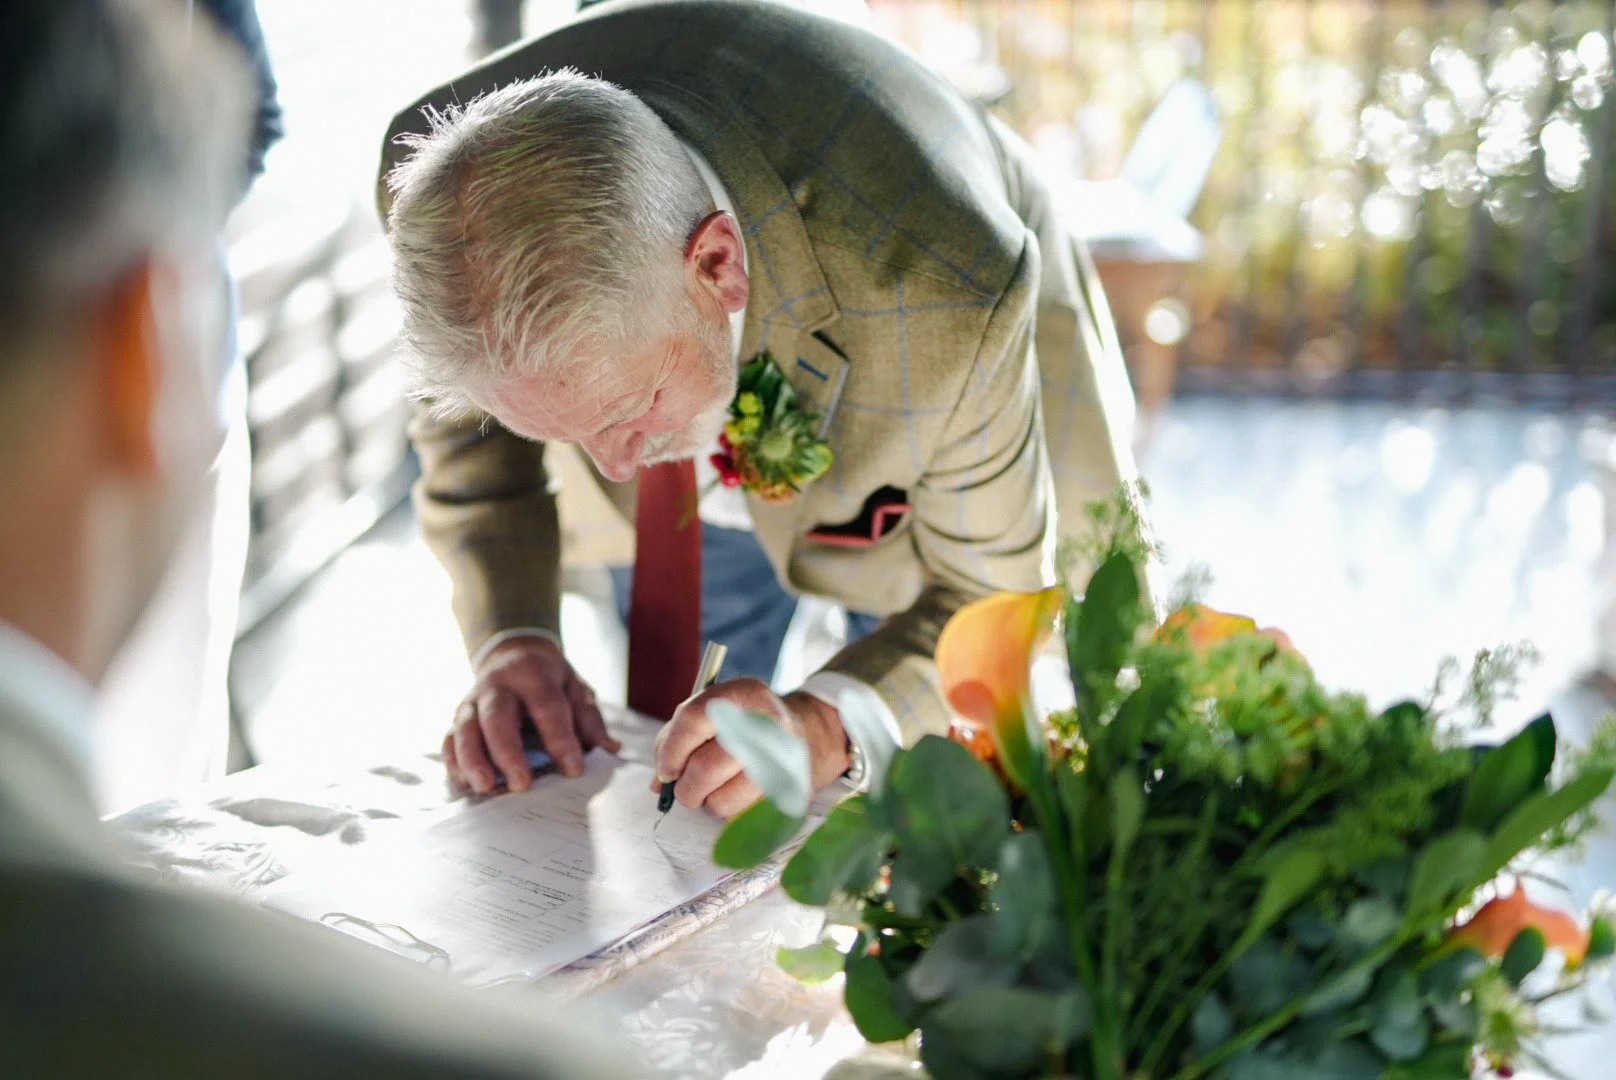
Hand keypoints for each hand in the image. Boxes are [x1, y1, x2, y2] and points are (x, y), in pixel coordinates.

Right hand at [443, 635, 620, 793]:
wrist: (512, 653)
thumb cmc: (549, 678)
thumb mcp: (575, 686)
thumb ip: (588, 718)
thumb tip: (609, 749)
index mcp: (532, 674)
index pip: (547, 705)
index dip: (560, 738)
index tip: (573, 769)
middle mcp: (497, 686)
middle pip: (496, 716)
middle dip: (507, 751)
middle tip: (521, 783)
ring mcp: (472, 702)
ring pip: (465, 729)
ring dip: (472, 760)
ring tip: (485, 787)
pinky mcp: (458, 719)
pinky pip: (449, 740)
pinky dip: (453, 763)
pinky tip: (464, 784)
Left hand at [651, 677, 850, 818]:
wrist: (806, 735)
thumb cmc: (746, 724)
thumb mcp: (715, 711)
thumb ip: (678, 737)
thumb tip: (659, 782)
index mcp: (745, 694)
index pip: (694, 719)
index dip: (672, 749)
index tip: (665, 768)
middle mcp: (769, 725)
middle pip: (705, 768)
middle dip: (684, 786)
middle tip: (681, 786)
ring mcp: (783, 763)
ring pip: (719, 801)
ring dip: (705, 801)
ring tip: (711, 788)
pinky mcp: (788, 795)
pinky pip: (739, 818)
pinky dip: (726, 811)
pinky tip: (733, 792)